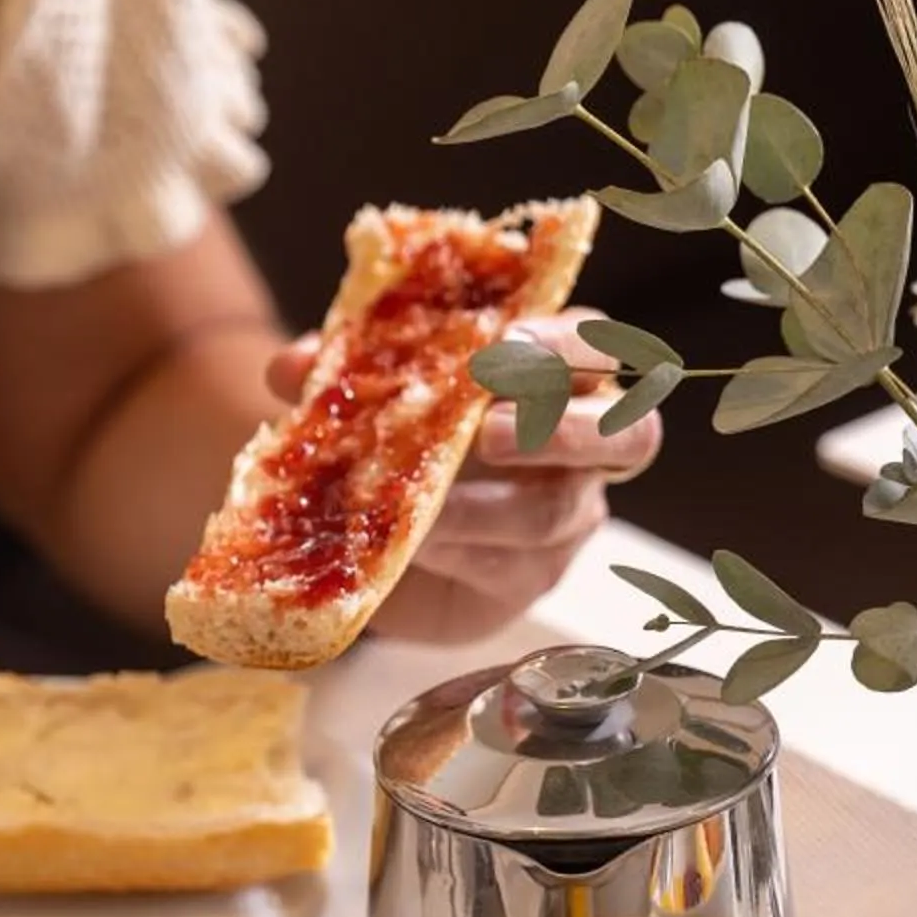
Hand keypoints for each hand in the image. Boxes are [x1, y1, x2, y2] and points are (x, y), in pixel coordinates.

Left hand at [266, 310, 663, 645]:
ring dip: (492, 506)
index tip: (508, 339)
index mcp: (556, 378)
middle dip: (563, 427)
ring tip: (432, 510)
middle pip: (626, 431)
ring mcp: (566, 517)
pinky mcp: (531, 577)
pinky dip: (459, 550)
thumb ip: (342, 378)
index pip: (595, 346)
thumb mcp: (372, 403)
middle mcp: (581, 447)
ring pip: (561, 510)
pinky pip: (512, 565)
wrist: (388, 549)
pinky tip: (415, 546)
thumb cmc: (404, 448)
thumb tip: (291, 364)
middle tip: (488, 431)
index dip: (564, 342)